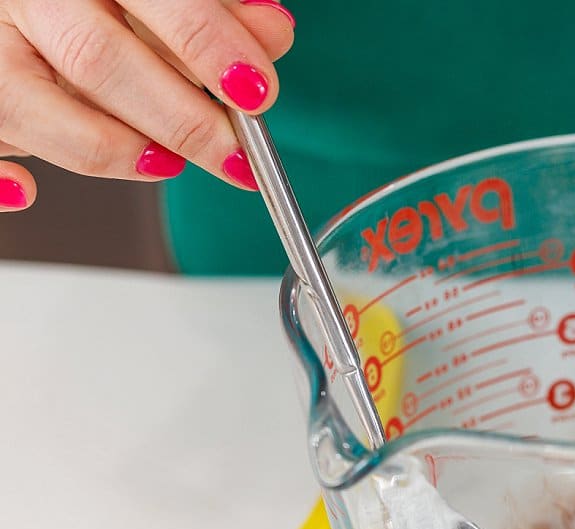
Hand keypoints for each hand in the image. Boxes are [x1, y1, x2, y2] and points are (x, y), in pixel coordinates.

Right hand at [0, 0, 294, 210]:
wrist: (36, 2)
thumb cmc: (102, 2)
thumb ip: (217, 11)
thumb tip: (274, 32)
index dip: (209, 45)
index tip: (257, 93)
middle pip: (97, 59)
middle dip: (181, 119)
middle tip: (233, 155)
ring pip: (30, 106)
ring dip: (109, 148)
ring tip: (165, 163)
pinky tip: (30, 192)